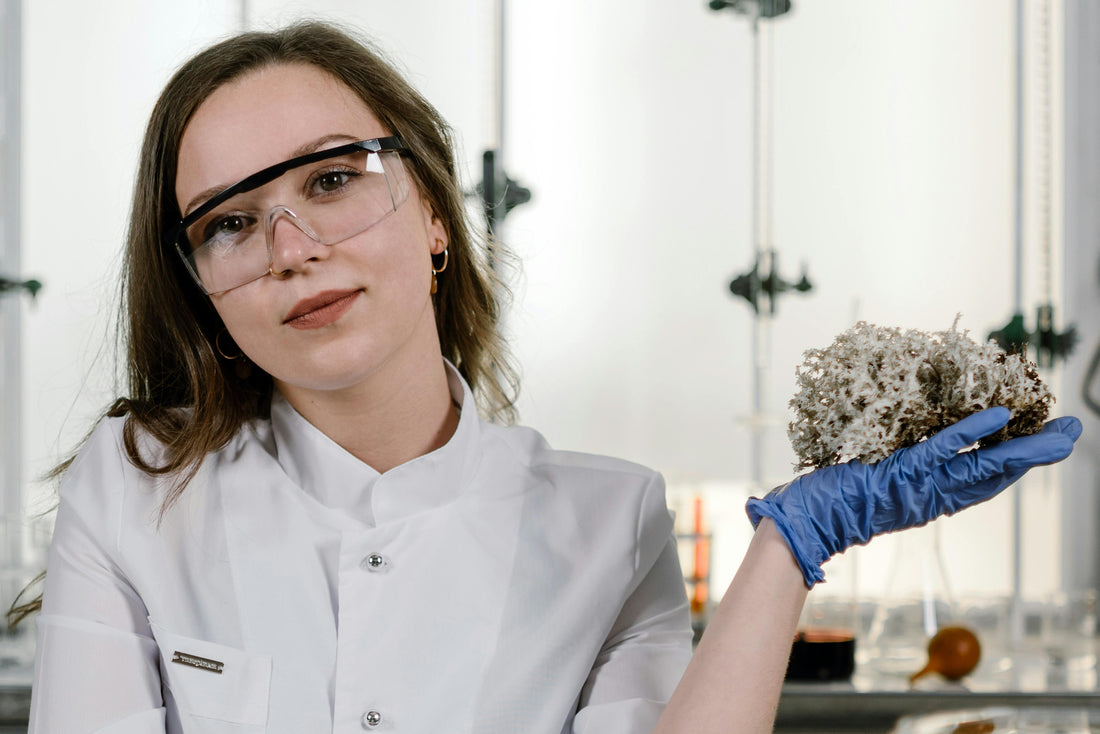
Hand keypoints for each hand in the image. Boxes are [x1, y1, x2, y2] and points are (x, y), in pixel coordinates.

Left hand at [746, 408, 1081, 586]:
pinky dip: (971, 433)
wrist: (809, 521)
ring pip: (983, 466)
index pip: (984, 479)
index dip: (1018, 461)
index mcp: (931, 496)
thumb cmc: (834, 498)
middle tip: (1074, 432)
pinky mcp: (903, 472)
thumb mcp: (877, 479)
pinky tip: (1000, 418)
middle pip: (997, 474)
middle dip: (1038, 454)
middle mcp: (934, 495)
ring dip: (1025, 448)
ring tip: (1063, 434)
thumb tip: (916, 442)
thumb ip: (901, 467)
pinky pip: (941, 450)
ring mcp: (921, 485)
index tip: (1046, 441)